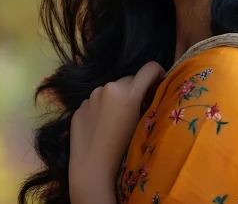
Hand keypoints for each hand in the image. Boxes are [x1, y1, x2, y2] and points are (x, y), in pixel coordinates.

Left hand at [68, 61, 165, 200]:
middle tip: (136, 110)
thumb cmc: (123, 151)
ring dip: (116, 99)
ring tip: (115, 123)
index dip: (159, 73)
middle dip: (135, 90)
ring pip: (110, 91)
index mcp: (128, 91)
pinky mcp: (79, 107)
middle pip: (129, 79)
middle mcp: (108, 87)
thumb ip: (147, 103)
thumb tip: (150, 93)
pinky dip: (100, 109)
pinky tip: (100, 128)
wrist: (92, 169)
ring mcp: (91, 97)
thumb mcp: (143, 124)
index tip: (159, 84)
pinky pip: (95, 102)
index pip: (150, 68)